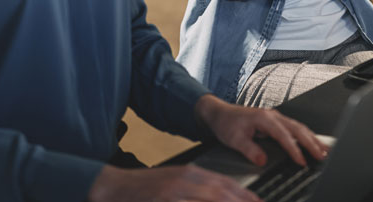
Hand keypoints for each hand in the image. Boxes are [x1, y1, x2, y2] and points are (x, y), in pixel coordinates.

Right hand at [87, 164, 258, 201]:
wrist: (114, 186)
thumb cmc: (145, 188)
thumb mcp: (175, 184)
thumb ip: (196, 191)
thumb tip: (217, 196)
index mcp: (191, 173)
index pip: (224, 183)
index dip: (244, 194)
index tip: (258, 201)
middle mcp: (186, 180)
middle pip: (221, 192)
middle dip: (242, 201)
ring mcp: (175, 191)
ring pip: (209, 199)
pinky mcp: (165, 199)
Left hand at [195, 95, 328, 168]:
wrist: (219, 113)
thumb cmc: (227, 123)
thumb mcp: (234, 139)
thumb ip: (249, 149)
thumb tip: (262, 160)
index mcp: (265, 118)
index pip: (284, 135)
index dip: (294, 149)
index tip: (302, 161)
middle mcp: (273, 116)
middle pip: (298, 129)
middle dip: (311, 142)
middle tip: (322, 156)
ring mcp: (276, 118)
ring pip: (299, 127)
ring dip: (312, 138)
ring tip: (324, 150)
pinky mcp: (276, 122)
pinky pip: (295, 128)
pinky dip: (306, 136)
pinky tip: (312, 143)